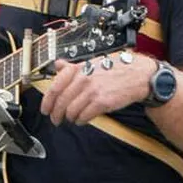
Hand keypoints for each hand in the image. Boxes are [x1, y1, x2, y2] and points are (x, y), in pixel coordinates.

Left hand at [41, 52, 157, 126]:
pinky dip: (81, 120)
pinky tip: (82, 119)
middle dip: (56, 114)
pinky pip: (84, 116)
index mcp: (78, 69)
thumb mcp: (92, 62)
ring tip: (72, 119)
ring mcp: (92, 91)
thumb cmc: (116, 68)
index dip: (47, 102)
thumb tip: (58, 65)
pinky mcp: (102, 103)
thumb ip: (73, 66)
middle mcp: (83, 79)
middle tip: (56, 120)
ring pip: (71, 111)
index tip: (45, 109)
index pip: (54, 87)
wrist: (137, 75)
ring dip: (69, 118)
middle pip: (61, 102)